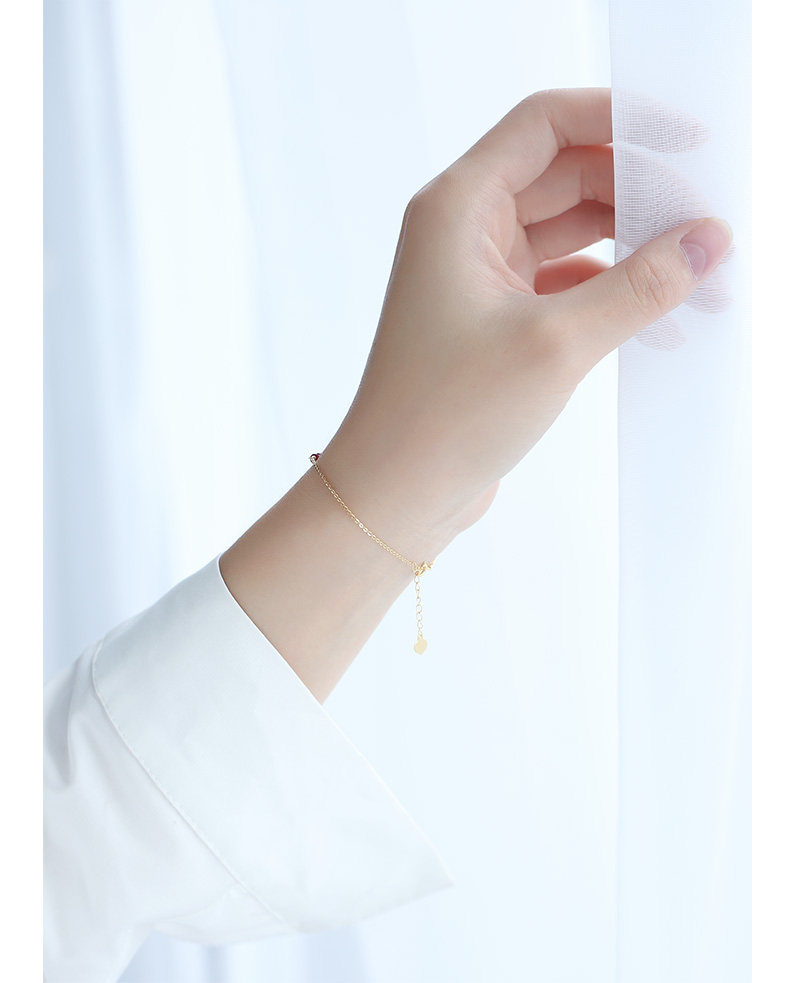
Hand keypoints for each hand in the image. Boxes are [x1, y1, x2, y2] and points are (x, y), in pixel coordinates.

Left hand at [318, 87, 731, 559]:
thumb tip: (708, 241)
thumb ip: (639, 286)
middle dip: (636, 190)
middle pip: (565, 175)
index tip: (687, 141)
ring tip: (696, 268)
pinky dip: (609, 290)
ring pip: (570, 232)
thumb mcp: (555, 343)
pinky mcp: (496, 322)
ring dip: (629, 244)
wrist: (396, 494)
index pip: (546, 124)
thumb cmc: (447, 414)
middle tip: (705, 220)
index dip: (620, 119)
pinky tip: (657, 312)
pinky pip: (565, 282)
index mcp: (458, 207)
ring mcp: (479, 277)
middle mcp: (463, 231)